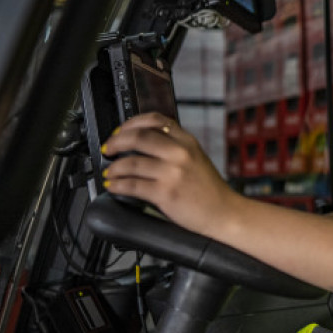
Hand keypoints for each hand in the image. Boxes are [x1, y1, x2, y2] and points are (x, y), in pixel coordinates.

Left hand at [101, 112, 234, 236]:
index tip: (120, 131)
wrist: (223, 212)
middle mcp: (180, 153)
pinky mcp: (166, 193)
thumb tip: (142, 143)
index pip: (155, 120)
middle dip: (116, 142)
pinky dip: (118, 185)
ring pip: (131, 162)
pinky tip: (113, 186)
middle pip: (138, 137)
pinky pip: (133, 185)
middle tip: (108, 149)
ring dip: (114, 167)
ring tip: (109, 172)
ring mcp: (173, 173)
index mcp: (187, 141)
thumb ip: (174, 147)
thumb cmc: (209, 189)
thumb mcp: (196, 158)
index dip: (131, 123)